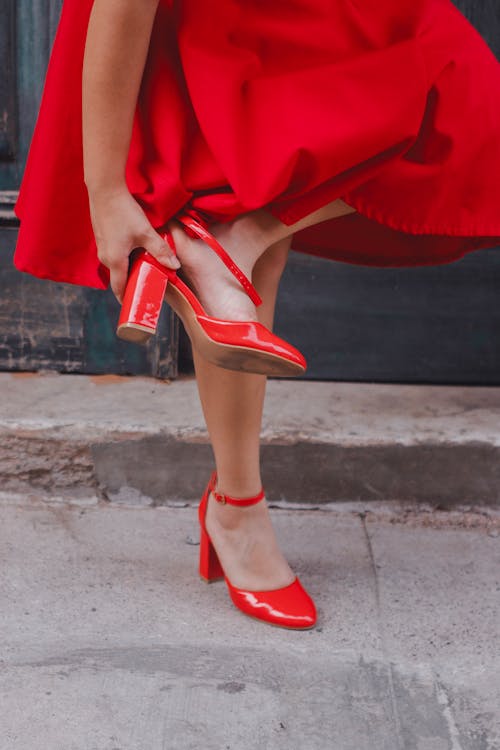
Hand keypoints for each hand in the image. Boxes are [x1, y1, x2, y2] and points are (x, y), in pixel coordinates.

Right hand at [87, 185, 180, 302]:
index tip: (135, 306)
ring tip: (145, 267)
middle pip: (119, 277)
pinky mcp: (103, 237)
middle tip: (148, 285)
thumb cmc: (123, 211)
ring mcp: (102, 246)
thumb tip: (175, 266)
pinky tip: (136, 250)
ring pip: (117, 265)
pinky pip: (114, 254)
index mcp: (115, 260)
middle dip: (132, 283)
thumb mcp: (145, 232)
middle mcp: (105, 257)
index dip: (127, 298)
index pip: (119, 288)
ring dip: (129, 268)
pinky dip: (124, 257)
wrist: (104, 189)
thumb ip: (160, 250)